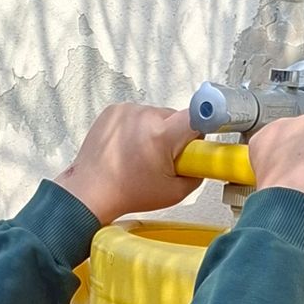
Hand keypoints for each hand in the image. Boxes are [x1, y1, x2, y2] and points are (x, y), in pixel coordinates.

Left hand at [56, 105, 198, 226]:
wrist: (91, 192)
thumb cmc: (127, 193)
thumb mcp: (175, 192)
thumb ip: (197, 174)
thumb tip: (204, 160)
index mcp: (161, 136)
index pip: (196, 116)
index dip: (204, 124)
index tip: (213, 119)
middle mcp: (143, 117)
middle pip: (175, 118)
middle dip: (175, 136)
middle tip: (164, 159)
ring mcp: (126, 111)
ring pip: (156, 115)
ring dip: (155, 131)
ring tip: (142, 155)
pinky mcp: (114, 110)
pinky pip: (137, 114)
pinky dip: (137, 128)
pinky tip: (129, 148)